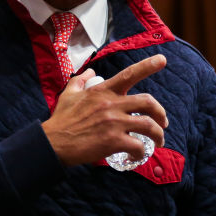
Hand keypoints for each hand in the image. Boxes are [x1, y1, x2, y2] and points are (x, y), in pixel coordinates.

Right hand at [42, 54, 168, 165]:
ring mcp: (114, 123)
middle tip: (163, 122)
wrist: (53, 143)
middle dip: (161, 113)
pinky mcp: (113, 141)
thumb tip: (92, 71)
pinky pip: (138, 146)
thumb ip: (80, 80)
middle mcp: (111, 104)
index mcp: (103, 91)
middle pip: (148, 102)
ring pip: (148, 126)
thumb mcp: (68, 94)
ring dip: (158, 135)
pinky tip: (137, 155)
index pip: (129, 74)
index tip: (162, 60)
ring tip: (158, 142)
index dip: (148, 65)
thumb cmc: (61, 120)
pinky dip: (141, 152)